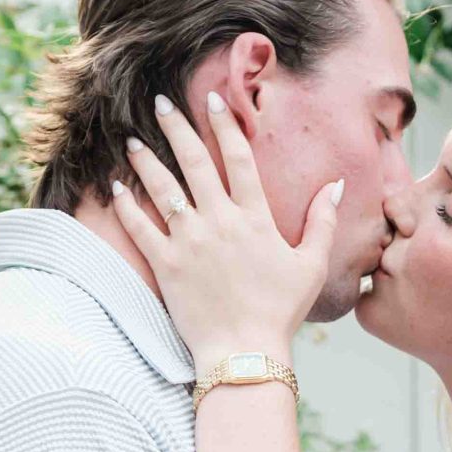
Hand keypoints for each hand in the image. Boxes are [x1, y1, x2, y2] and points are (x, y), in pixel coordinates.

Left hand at [110, 90, 342, 367]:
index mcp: (255, 218)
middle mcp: (220, 221)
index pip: (237, 158)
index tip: (214, 99)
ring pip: (162, 189)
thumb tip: (336, 185)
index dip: (225, 125)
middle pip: (194, 162)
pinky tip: (115, 188)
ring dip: (145, 161)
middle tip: (160, 104)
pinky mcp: (166, 265)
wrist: (245, 352)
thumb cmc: (281, 311)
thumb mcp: (310, 264)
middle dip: (177, 128)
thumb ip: (323, 221)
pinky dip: (126, 206)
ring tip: (132, 140)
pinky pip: (140, 229)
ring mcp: (190, 242)